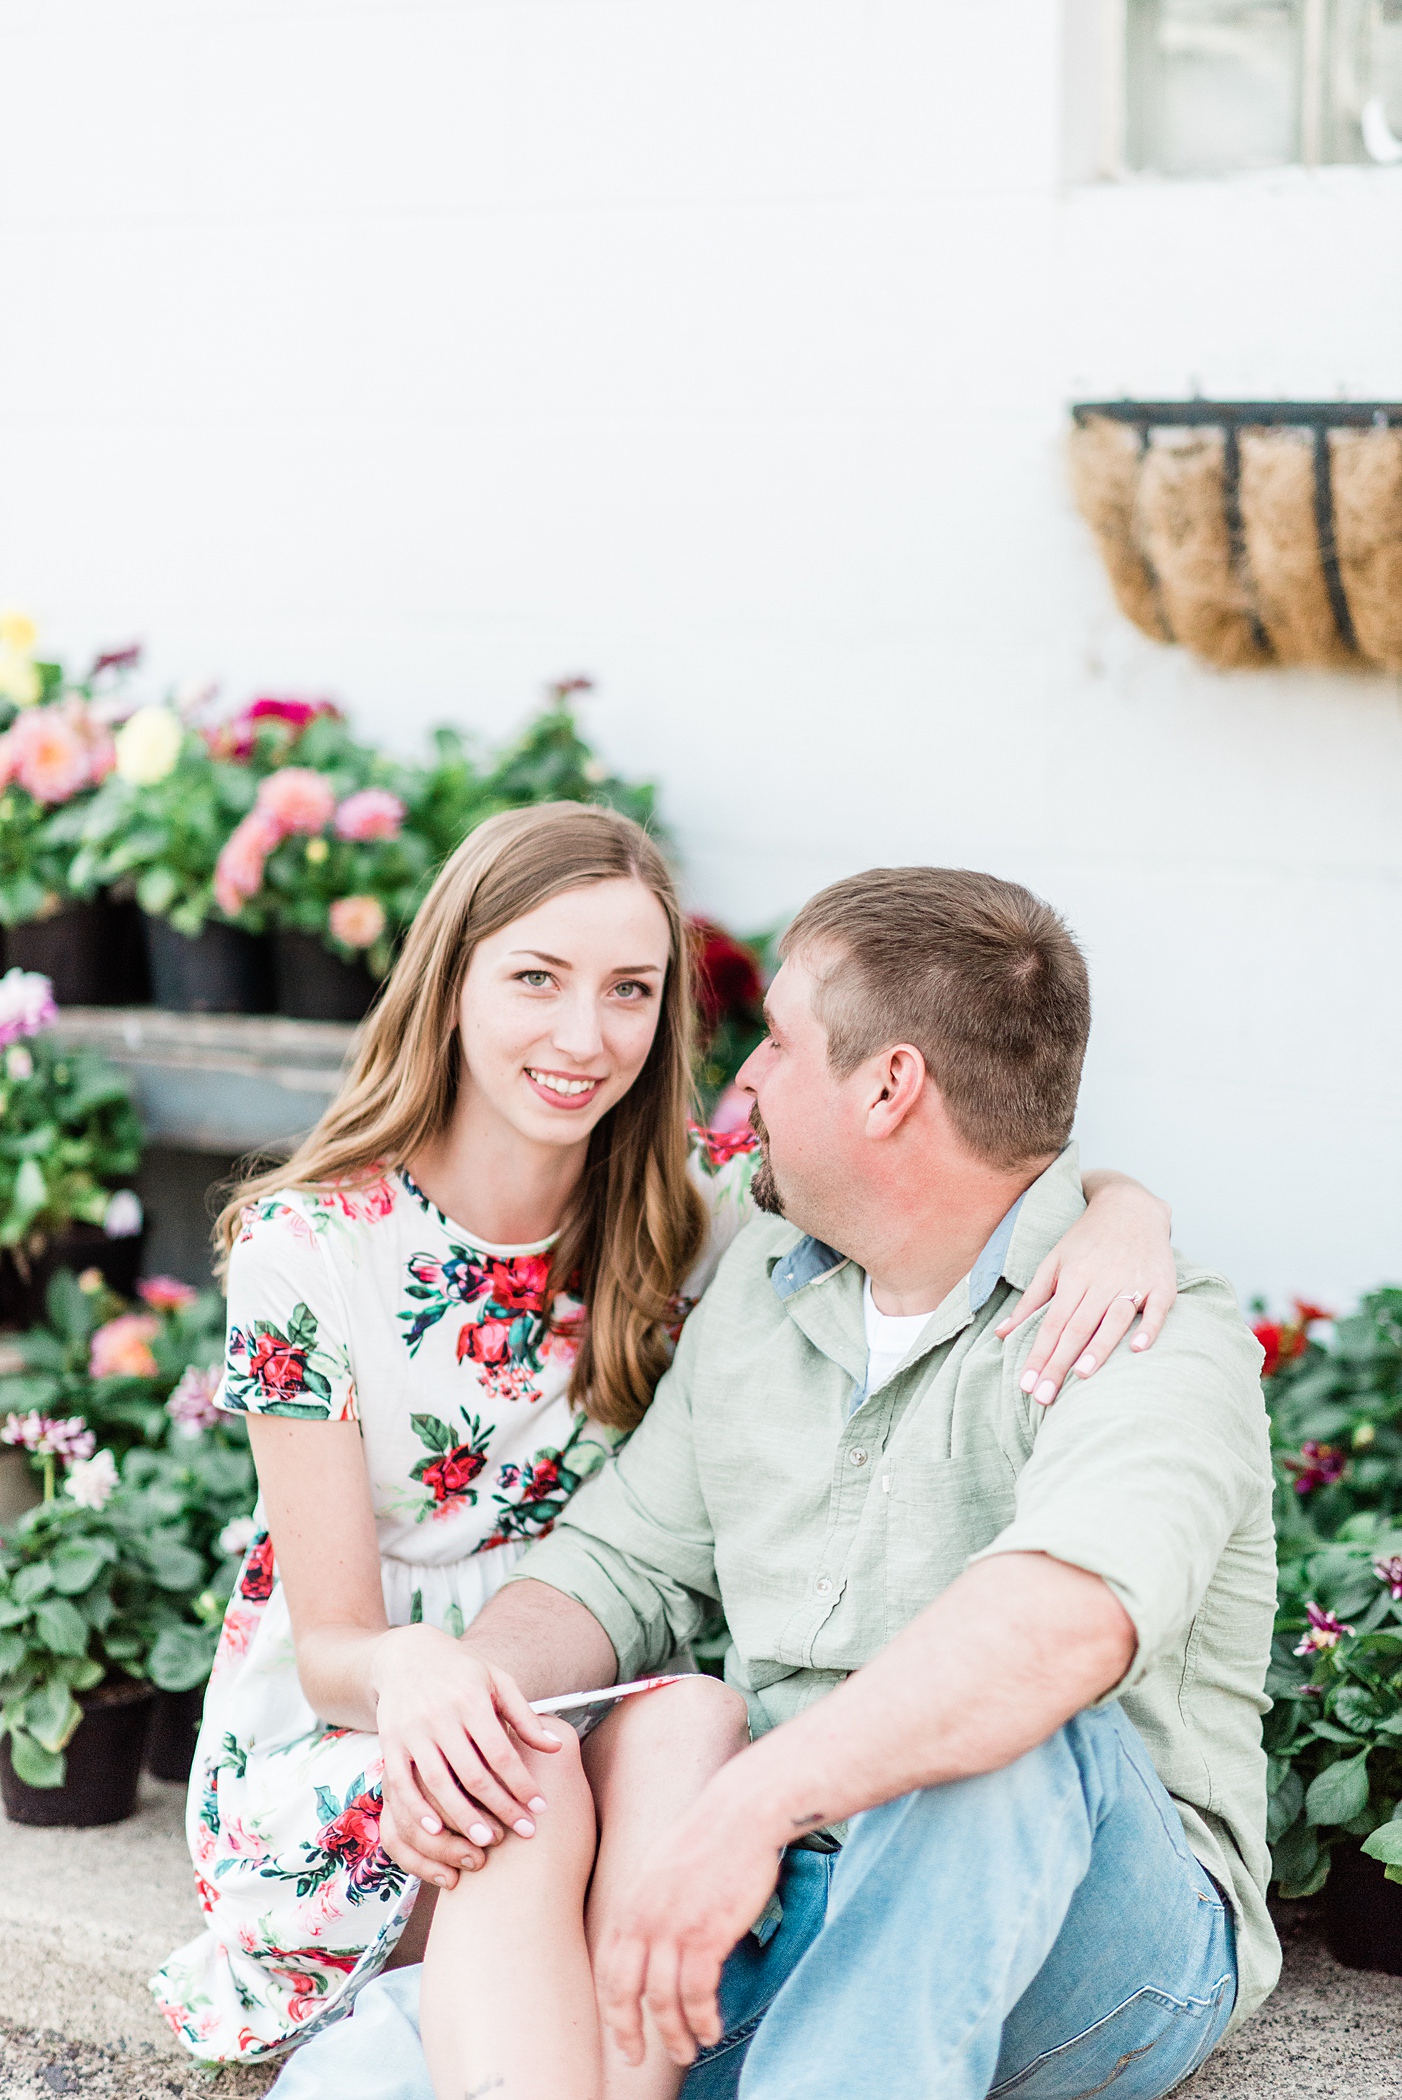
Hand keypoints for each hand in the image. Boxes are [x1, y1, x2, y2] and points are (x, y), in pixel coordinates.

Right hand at [372, 1625, 561, 1888]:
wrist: (406, 1655)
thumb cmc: (461, 1671)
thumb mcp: (497, 1681)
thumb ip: (524, 1716)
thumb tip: (556, 1747)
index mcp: (470, 1699)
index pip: (500, 1751)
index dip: (521, 1782)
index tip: (540, 1808)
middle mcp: (440, 1715)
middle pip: (472, 1773)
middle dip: (499, 1807)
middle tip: (521, 1833)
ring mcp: (412, 1731)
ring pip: (438, 1784)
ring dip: (462, 1817)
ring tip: (485, 1844)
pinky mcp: (390, 1743)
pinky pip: (401, 1783)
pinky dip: (418, 1810)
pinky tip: (436, 1832)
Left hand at [595, 1782, 781, 2068]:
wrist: (742, 1812)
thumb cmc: (710, 1836)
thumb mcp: (661, 1867)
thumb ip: (648, 1904)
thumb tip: (647, 1937)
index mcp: (630, 1901)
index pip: (608, 1967)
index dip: (611, 2005)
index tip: (619, 2031)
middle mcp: (644, 1918)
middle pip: (625, 1991)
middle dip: (627, 2030)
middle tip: (634, 2056)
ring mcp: (674, 1926)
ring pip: (664, 2000)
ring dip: (675, 2033)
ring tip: (687, 2050)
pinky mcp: (708, 1933)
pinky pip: (698, 1992)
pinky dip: (702, 2017)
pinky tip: (710, 2029)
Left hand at [995, 1175, 1175, 1404]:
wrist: (1131, 1206)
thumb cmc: (1087, 1239)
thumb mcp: (1054, 1261)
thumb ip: (1031, 1300)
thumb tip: (1001, 1334)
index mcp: (1073, 1277)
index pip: (1051, 1323)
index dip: (1038, 1354)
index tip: (1026, 1384)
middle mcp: (1101, 1280)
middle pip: (1077, 1327)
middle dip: (1059, 1363)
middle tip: (1045, 1396)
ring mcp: (1133, 1281)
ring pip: (1114, 1318)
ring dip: (1099, 1347)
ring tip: (1082, 1376)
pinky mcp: (1162, 1283)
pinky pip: (1157, 1308)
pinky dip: (1149, 1328)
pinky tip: (1138, 1349)